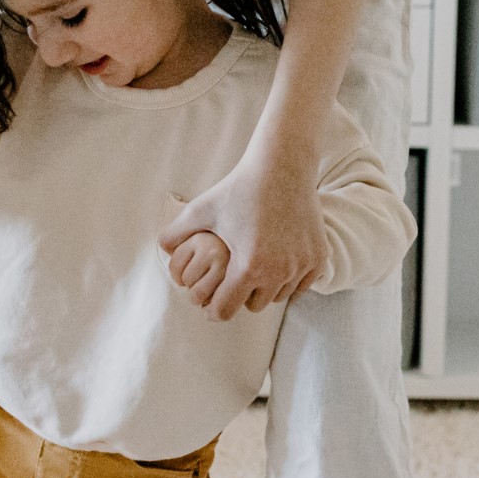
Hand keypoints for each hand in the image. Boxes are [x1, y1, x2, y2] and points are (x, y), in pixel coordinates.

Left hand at [158, 146, 326, 319]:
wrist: (282, 166)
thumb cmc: (238, 187)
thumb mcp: (202, 210)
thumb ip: (175, 233)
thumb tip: (161, 250)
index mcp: (247, 267)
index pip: (224, 311)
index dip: (212, 309)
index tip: (209, 302)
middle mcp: (277, 272)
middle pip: (252, 306)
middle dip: (241, 295)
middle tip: (233, 278)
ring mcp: (301, 266)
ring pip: (277, 296)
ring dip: (265, 287)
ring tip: (254, 268)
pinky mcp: (318, 259)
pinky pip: (299, 285)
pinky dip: (288, 279)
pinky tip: (276, 262)